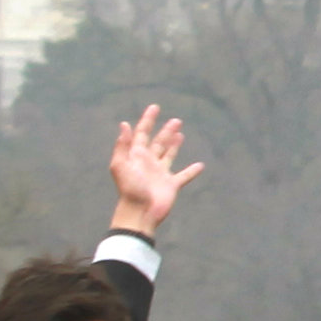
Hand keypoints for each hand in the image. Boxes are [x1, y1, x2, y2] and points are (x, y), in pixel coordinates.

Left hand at [106, 107, 204, 234]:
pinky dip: (191, 171)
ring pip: (169, 155)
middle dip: (165, 131)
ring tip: (180, 134)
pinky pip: (183, 176)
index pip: (142, 133)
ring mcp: (160, 174)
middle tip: (176, 120)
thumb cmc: (129, 189)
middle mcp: (149, 162)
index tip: (155, 107)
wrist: (138, 212)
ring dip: (174, 144)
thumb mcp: (120, 165)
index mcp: (137, 155)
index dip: (148, 120)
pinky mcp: (171, 185)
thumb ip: (122, 145)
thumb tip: (124, 125)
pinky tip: (200, 166)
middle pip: (158, 142)